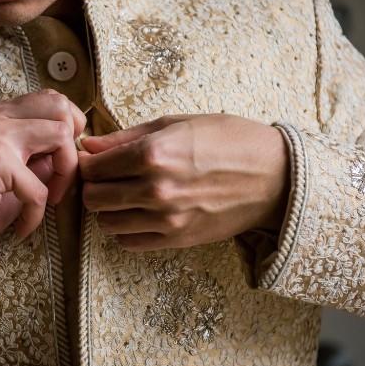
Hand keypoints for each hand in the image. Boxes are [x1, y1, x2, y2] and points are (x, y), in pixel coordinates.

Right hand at [0, 89, 85, 247]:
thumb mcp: (5, 169)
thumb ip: (35, 158)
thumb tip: (67, 157)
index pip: (53, 100)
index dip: (69, 131)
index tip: (59, 165)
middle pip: (63, 108)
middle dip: (73, 147)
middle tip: (60, 180)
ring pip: (61, 135)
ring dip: (64, 176)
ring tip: (47, 202)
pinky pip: (40, 188)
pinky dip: (36, 215)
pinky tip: (22, 227)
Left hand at [79, 114, 289, 250]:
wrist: (276, 176)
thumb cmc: (229, 139)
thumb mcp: (177, 123)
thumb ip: (126, 136)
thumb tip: (89, 145)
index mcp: (152, 154)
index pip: (93, 168)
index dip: (88, 162)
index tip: (94, 159)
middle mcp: (155, 189)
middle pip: (94, 198)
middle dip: (93, 186)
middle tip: (104, 177)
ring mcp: (166, 219)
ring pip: (106, 223)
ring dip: (107, 209)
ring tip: (122, 195)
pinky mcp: (177, 240)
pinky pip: (129, 243)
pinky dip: (125, 230)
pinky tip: (137, 214)